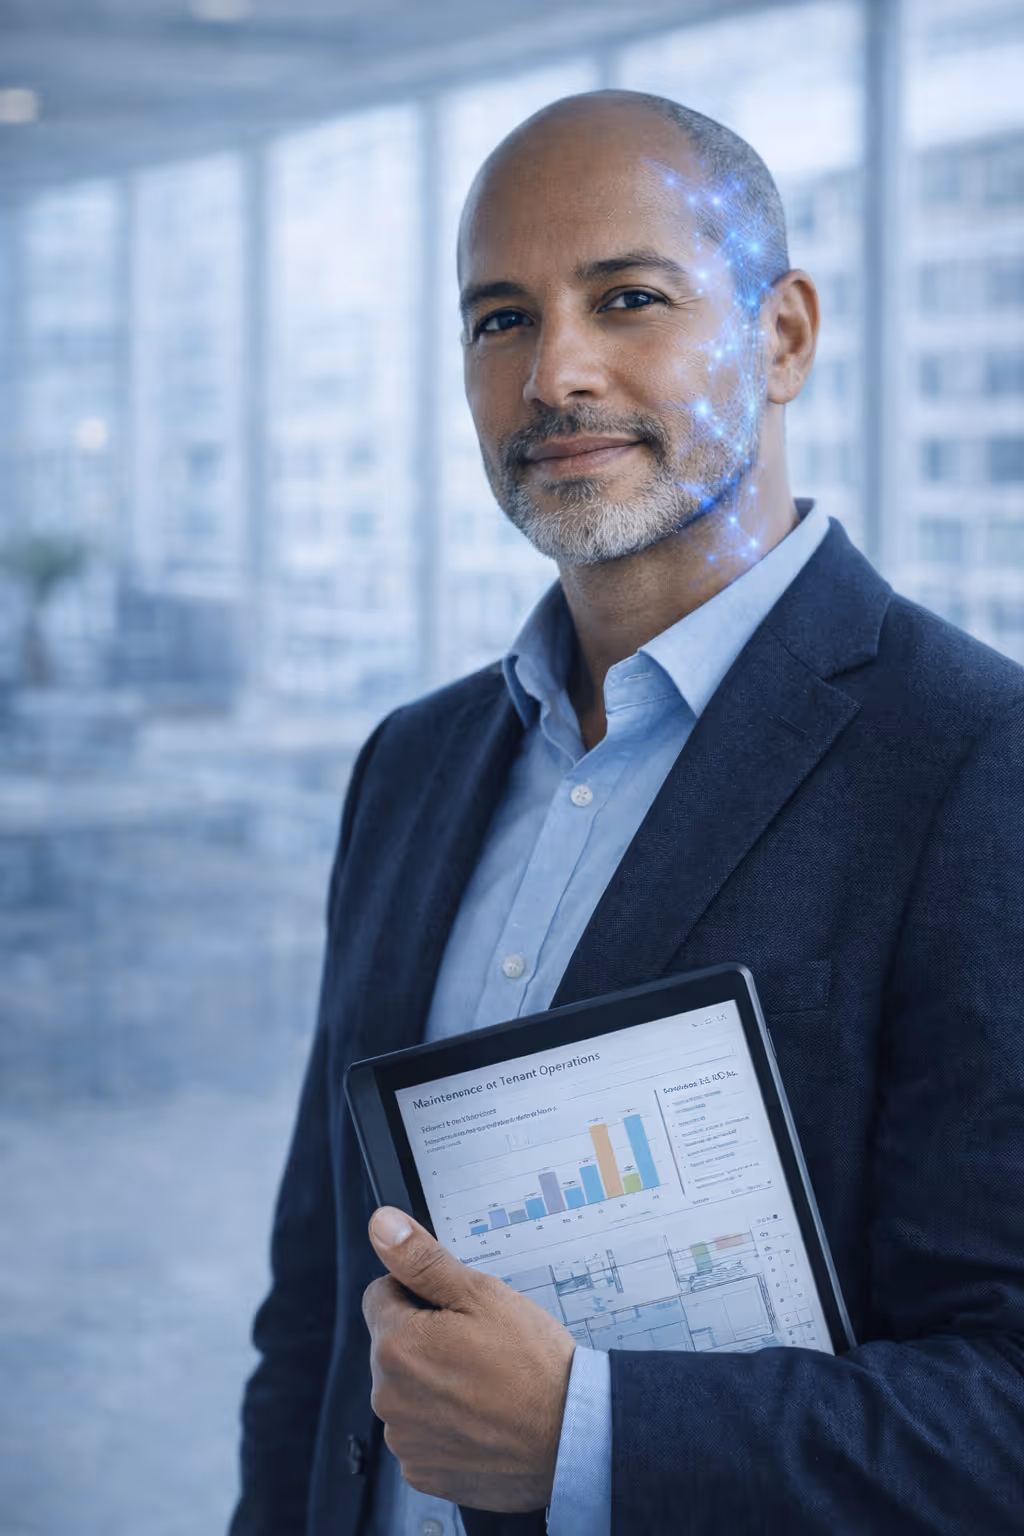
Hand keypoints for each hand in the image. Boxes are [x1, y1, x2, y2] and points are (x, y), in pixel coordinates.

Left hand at [361, 1206, 576, 1512]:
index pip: (381, 1295)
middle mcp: (387, 1397)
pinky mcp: (422, 1472)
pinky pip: (419, 1434)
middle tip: (477, 1348)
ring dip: (432, 1384)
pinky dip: (442, 1425)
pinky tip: (479, 1418)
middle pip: (392, 1346)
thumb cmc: (532, 1363)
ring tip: (483, 1385)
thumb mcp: (480, 1293)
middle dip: (424, 1340)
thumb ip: (421, 1259)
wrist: (572, 1437)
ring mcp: (404, 1440)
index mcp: (395, 1345)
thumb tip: (381, 1225)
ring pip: (406, 1391)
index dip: (419, 1295)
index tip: (455, 1311)